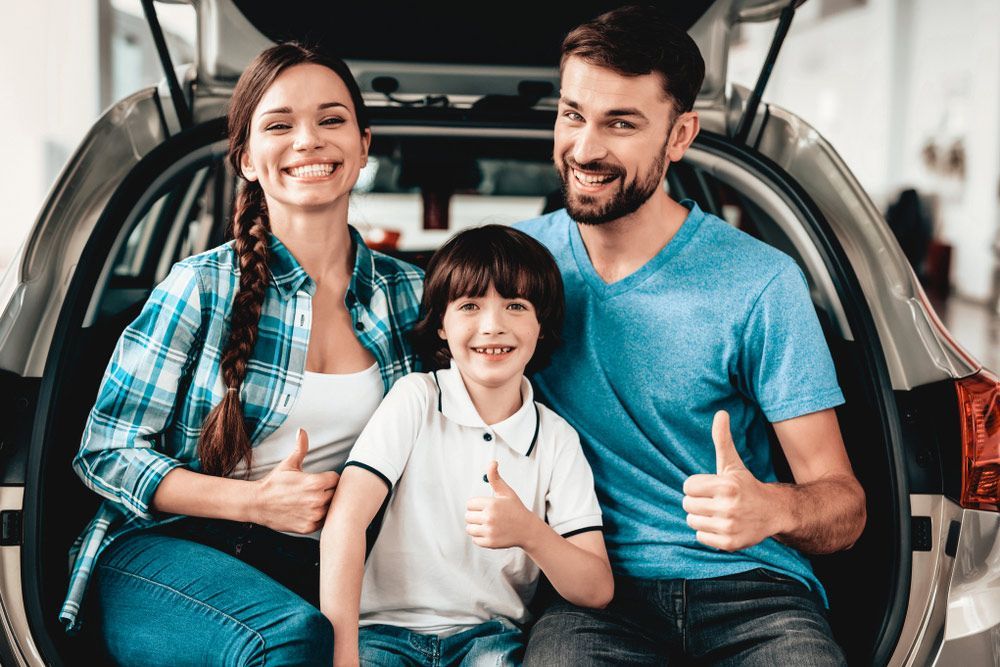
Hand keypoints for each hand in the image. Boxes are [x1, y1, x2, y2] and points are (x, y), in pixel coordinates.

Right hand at [252, 428, 339, 533]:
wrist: (258, 503)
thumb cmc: (275, 482)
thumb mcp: (289, 464)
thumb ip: (300, 448)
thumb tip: (302, 431)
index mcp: (316, 482)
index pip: (337, 479)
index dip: (330, 478)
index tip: (322, 480)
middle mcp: (317, 500)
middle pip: (336, 494)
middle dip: (328, 491)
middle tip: (317, 491)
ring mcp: (314, 515)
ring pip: (331, 508)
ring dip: (325, 505)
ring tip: (313, 501)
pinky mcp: (309, 527)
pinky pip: (323, 522)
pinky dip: (319, 517)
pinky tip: (309, 511)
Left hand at [465, 461, 538, 548]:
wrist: (527, 529)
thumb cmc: (515, 509)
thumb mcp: (506, 492)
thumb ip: (495, 478)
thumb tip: (492, 462)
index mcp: (491, 504)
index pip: (470, 504)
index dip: (477, 505)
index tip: (486, 507)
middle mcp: (489, 517)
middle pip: (468, 516)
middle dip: (475, 516)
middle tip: (487, 516)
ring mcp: (489, 531)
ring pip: (469, 528)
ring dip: (476, 527)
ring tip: (488, 524)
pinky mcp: (490, 543)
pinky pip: (475, 540)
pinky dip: (480, 537)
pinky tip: (490, 532)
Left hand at [682, 411, 782, 551]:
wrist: (772, 512)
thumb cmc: (745, 485)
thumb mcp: (732, 464)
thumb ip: (722, 440)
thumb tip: (720, 413)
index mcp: (726, 485)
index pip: (688, 486)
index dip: (697, 486)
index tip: (710, 487)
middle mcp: (728, 507)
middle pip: (687, 504)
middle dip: (697, 502)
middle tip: (714, 501)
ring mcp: (729, 526)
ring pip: (692, 521)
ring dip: (701, 517)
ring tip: (717, 513)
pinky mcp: (729, 543)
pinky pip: (700, 537)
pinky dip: (707, 532)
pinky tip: (722, 525)